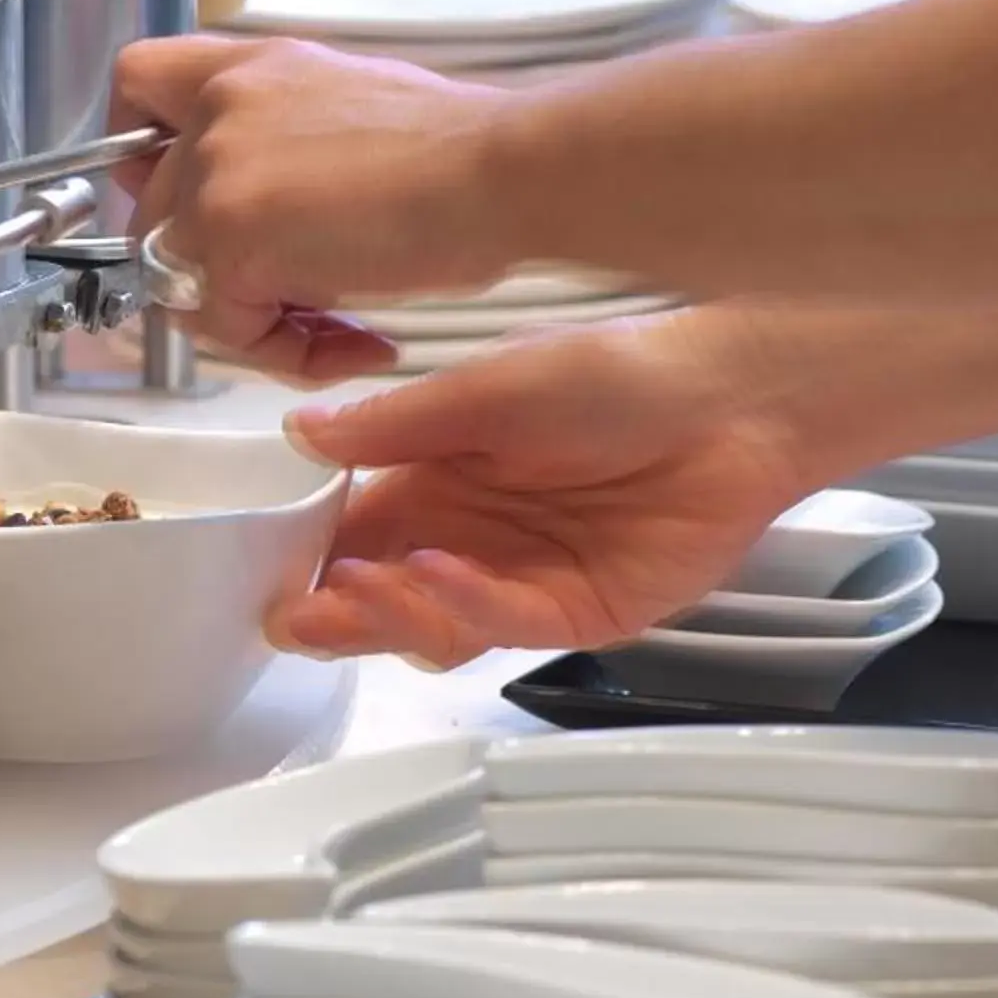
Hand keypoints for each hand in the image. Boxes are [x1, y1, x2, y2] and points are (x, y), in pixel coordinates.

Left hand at [111, 35, 523, 380]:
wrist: (498, 172)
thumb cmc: (459, 152)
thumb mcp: (350, 113)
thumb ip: (284, 144)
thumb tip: (271, 211)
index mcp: (249, 69)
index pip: (138, 82)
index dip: (141, 148)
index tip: (180, 193)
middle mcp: (217, 108)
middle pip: (154, 212)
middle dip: (215, 271)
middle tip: (299, 302)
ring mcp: (213, 171)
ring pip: (180, 279)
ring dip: (254, 320)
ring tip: (341, 330)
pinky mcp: (226, 239)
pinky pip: (225, 326)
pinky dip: (287, 352)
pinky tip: (360, 341)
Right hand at [264, 308, 812, 663]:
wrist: (729, 401)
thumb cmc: (617, 373)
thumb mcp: (486, 388)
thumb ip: (397, 422)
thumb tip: (304, 431)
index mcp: (439, 476)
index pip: (354, 528)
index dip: (309, 554)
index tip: (268, 568)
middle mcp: (473, 534)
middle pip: (384, 590)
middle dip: (335, 608)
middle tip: (294, 615)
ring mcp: (524, 578)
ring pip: (436, 624)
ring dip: (390, 614)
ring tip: (357, 590)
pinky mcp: (580, 611)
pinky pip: (507, 623)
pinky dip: (465, 604)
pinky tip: (437, 572)